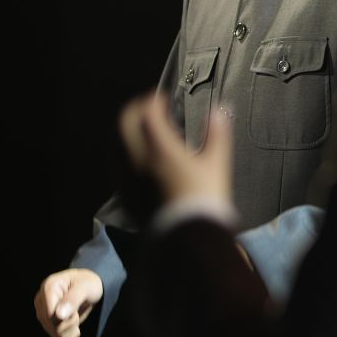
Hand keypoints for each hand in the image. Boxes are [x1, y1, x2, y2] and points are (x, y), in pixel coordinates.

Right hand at [33, 268, 103, 336]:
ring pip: (55, 334)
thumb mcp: (86, 287)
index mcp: (48, 288)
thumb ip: (73, 299)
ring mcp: (42, 313)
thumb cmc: (88, 284)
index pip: (49, 315)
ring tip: (75, 315)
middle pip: (51, 327)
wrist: (90, 288)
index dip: (66, 317)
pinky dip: (70, 336)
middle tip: (77, 311)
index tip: (76, 308)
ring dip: (71, 329)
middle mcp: (41, 301)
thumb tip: (58, 315)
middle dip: (70, 323)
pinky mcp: (47, 324)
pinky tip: (74, 325)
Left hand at [120, 93, 235, 213]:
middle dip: (135, 110)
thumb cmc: (204, 197)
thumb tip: (220, 110)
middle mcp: (138, 158)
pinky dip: (123, 152)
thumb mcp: (217, 163)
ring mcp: (128, 177)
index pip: (148, 113)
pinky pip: (117, 164)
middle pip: (124, 123)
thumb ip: (218, 133)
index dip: (154, 100)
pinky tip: (136, 159)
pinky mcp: (125, 194)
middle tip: (148, 109)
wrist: (188, 237)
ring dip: (126, 131)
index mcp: (160, 148)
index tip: (162, 99)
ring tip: (141, 132)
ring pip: (116, 143)